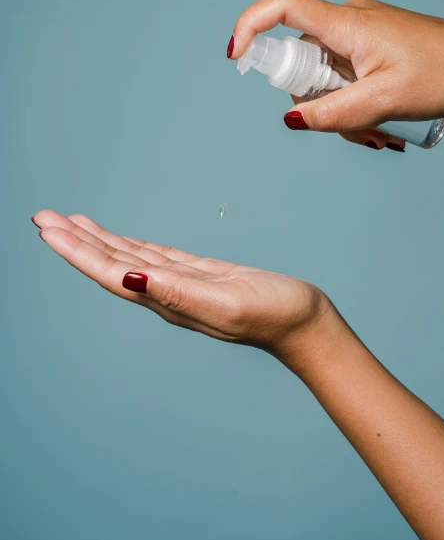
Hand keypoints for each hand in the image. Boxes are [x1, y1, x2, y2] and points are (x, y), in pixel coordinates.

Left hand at [32, 210, 332, 361]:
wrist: (304, 322)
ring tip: (70, 222)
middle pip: (110, 263)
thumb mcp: (225, 302)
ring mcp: (182, 285)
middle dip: (76, 241)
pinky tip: (120, 240)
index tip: (47, 229)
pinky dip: (132, 244)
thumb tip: (131, 277)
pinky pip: (155, 255)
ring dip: (98, 240)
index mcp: (167, 299)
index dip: (77, 251)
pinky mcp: (199, 276)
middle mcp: (166, 293)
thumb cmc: (272, 313)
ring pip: (129, 257)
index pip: (111, 272)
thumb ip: (177, 292)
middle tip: (44, 217)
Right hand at [229, 0, 443, 148]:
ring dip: (341, 108)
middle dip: (317, 102)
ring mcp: (362, 32)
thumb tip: (291, 119)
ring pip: (325, 74)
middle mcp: (349, 20)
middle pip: (303, 60)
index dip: (250, 25)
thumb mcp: (383, 103)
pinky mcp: (373, 43)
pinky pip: (345, 73)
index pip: (282, 6)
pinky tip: (383, 120)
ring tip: (380, 131)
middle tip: (356, 130)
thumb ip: (332, 114)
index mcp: (347, 24)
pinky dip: (353, 100)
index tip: (236, 55)